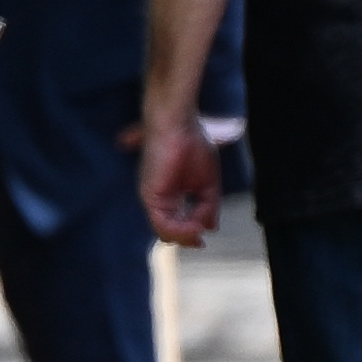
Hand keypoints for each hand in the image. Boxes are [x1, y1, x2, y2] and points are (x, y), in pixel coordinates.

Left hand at [138, 110, 222, 247]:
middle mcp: (160, 198)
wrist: (178, 123)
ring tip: (199, 231)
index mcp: (171, 194)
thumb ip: (208, 206)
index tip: (206, 232)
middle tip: (201, 238)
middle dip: (188, 237)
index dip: (192, 232)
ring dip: (186, 235)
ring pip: (166, 233)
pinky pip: (163, 225)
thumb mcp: (208, 182)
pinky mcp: (150, 196)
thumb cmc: (192, 143)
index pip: (178, 223)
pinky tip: (195, 226)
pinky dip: (180, 231)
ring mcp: (153, 198)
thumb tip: (211, 228)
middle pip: (171, 232)